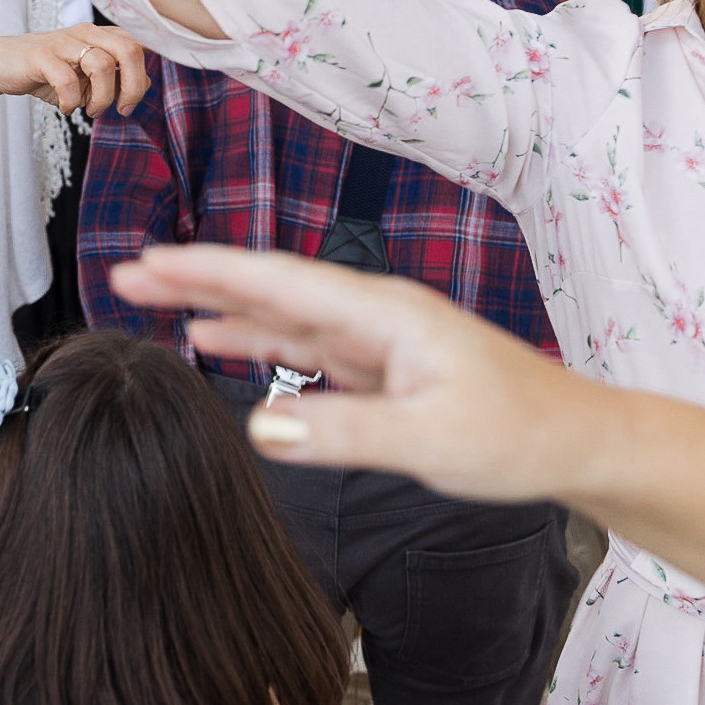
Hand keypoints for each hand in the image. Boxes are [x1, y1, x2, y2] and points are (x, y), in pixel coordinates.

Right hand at [0, 24, 150, 115]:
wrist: (1, 63)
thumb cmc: (49, 71)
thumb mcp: (88, 76)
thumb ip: (117, 77)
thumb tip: (146, 83)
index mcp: (101, 35)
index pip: (139, 46)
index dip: (142, 77)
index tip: (130, 103)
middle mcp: (86, 33)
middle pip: (129, 50)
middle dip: (133, 87)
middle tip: (122, 110)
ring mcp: (63, 42)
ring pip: (102, 65)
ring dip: (102, 97)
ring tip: (90, 110)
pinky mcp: (41, 56)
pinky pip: (67, 79)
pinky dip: (71, 101)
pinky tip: (66, 108)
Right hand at [112, 244, 600, 503]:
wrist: (577, 441)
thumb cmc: (518, 434)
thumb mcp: (427, 440)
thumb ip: (342, 432)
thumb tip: (259, 426)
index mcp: (386, 314)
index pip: (280, 282)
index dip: (209, 271)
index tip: (150, 262)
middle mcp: (377, 314)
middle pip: (271, 287)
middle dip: (198, 277)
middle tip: (128, 272)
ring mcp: (379, 339)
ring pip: (283, 315)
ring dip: (221, 306)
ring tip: (157, 298)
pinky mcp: (383, 368)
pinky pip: (305, 347)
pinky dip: (258, 340)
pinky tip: (223, 342)